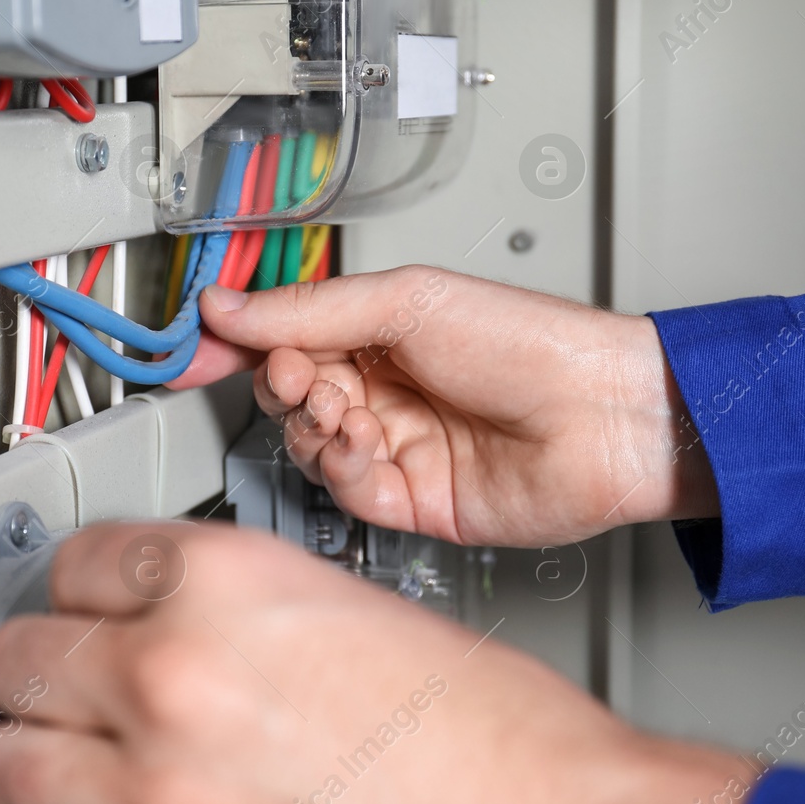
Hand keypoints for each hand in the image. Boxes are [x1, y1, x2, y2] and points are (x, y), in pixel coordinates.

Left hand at [0, 521, 746, 803]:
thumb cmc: (501, 750)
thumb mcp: (355, 615)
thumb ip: (234, 611)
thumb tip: (155, 628)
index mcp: (231, 586)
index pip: (75, 562)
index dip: (82, 589)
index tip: (83, 611)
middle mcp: (176, 682)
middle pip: (18, 661)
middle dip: (44, 676)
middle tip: (68, 692)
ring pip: (7, 772)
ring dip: (44, 773)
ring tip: (87, 782)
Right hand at [173, 267, 717, 545]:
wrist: (606, 417)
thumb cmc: (535, 343)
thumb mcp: (409, 301)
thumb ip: (308, 309)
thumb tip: (227, 306)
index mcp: (383, 332)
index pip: (288, 339)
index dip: (242, 345)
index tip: (198, 349)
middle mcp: (388, 390)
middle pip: (292, 398)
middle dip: (286, 386)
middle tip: (298, 373)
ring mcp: (401, 448)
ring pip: (314, 449)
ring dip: (318, 428)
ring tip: (345, 407)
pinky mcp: (416, 502)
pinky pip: (349, 493)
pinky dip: (345, 468)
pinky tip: (367, 445)